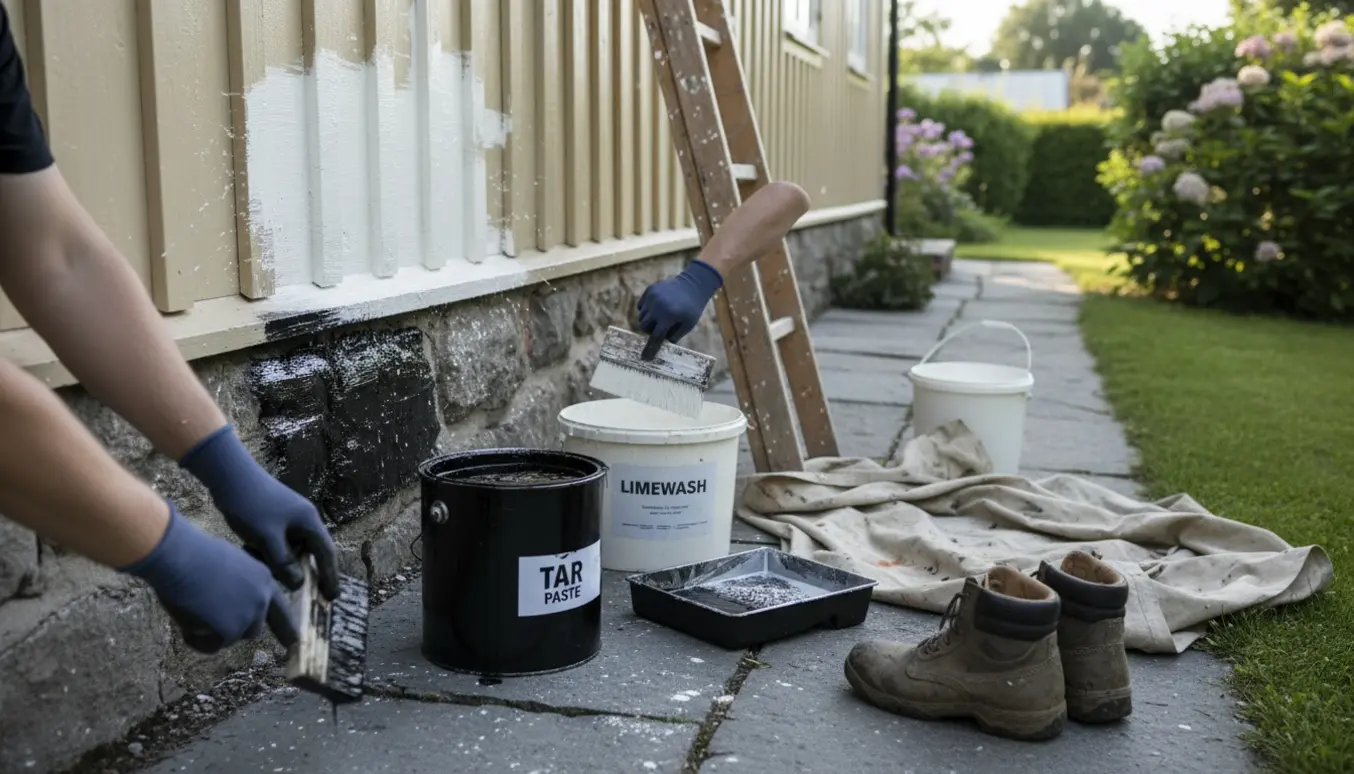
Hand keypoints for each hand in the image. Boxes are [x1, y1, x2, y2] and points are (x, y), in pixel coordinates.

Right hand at [121, 502, 296, 652]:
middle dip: (234, 630)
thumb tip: (228, 603)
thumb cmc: (195, 555)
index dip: (285, 627)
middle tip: (216, 631)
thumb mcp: (230, 565)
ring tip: (192, 611)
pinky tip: (185, 620)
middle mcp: (261, 599)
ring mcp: (248, 616)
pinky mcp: (230, 630)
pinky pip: (211, 646)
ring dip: (213, 633)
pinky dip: (196, 639)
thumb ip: (239, 586)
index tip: (293, 641)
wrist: (181, 557)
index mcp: (264, 580)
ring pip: (230, 638)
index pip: (280, 609)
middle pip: (254, 629)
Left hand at [179, 426, 339, 600]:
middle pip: (311, 553)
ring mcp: (288, 518)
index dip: (330, 576)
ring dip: (284, 564)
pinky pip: (279, 543)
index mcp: (308, 522)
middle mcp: (303, 520)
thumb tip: (298, 584)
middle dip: (308, 574)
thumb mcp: (267, 538)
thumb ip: (283, 563)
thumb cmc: (250, 504)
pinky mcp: (273, 519)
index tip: (332, 597)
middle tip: (308, 597)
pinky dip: (272, 555)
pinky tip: (257, 559)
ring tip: (273, 579)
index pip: (326, 554)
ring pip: (292, 549)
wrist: (229, 476)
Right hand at [636, 259, 722, 358]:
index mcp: (668, 316)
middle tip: (660, 328)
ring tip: (660, 317)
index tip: (645, 358)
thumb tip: (661, 344)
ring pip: (641, 317)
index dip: (651, 348)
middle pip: (644, 326)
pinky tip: (657, 308)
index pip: (655, 336)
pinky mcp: (649, 290)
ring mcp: (652, 297)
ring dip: (648, 321)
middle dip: (650, 330)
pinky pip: (641, 306)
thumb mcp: (688, 325)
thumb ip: (674, 336)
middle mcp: (657, 307)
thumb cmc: (692, 308)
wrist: (692, 285)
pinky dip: (646, 310)